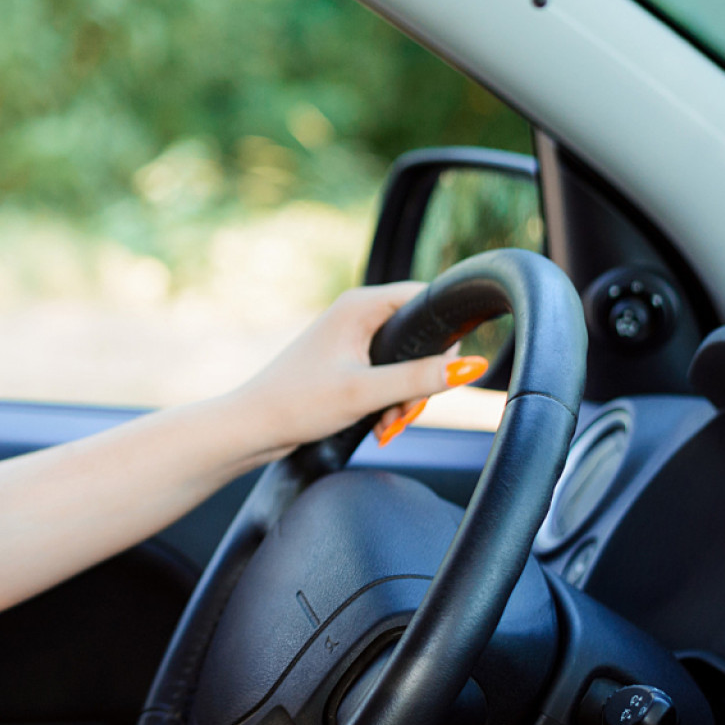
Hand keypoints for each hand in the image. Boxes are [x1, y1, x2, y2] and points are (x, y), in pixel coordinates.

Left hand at [232, 282, 487, 451]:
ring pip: (405, 361)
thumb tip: (471, 367)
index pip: (425, 299)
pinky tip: (381, 423)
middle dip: (422, 379)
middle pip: (418, 337)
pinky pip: (387, 374)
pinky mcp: (347, 361)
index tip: (442, 372)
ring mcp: (350, 337)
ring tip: (389, 423)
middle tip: (407, 410)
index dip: (444, 336)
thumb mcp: (365, 393)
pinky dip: (390, 399)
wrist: (253, 426)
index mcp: (359, 305)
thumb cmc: (297, 403)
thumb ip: (419, 379)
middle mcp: (356, 314)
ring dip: (406, 396)